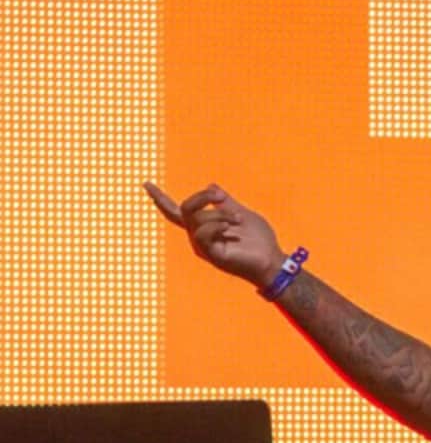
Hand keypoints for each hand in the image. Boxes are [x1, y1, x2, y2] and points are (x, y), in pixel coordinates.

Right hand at [144, 182, 285, 288]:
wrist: (271, 259)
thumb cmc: (259, 240)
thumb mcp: (241, 213)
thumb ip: (226, 202)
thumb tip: (211, 185)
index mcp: (204, 226)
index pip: (176, 211)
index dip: (160, 198)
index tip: (145, 184)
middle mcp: (198, 236)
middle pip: (185, 208)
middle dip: (202, 197)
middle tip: (221, 197)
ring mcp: (203, 246)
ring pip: (197, 219)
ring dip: (220, 214)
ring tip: (238, 220)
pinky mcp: (210, 254)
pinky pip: (202, 234)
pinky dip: (216, 225)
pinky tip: (230, 227)